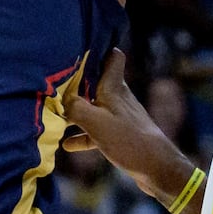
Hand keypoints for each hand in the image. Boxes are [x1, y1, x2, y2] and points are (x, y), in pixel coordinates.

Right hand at [64, 51, 192, 203]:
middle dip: (77, 80)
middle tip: (55, 81)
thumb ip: (75, 108)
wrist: (157, 169)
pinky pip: (96, 130)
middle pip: (97, 81)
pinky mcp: (119, 135)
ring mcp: (118, 117)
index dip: (99, 47)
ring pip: (93, 106)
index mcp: (114, 88)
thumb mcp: (96, 122)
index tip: (80, 45)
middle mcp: (117, 98)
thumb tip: (57, 100)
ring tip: (55, 113)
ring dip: (76, 109)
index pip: (113, 56)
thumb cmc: (129, 141)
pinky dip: (82, 134)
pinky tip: (67, 144)